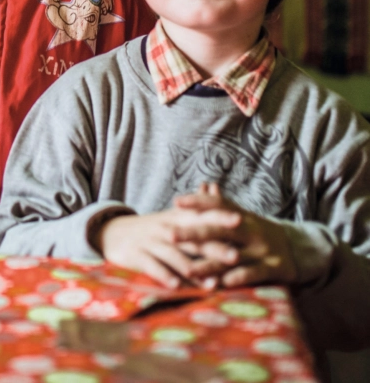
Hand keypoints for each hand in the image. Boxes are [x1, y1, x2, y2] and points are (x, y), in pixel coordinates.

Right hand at [90, 207, 239, 288]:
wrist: (113, 234)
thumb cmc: (152, 229)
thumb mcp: (172, 215)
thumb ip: (196, 206)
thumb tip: (214, 186)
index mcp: (176, 219)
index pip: (200, 216)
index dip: (219, 217)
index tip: (240, 220)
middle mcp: (165, 229)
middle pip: (192, 238)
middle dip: (214, 247)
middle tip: (235, 257)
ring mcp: (150, 242)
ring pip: (174, 255)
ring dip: (194, 269)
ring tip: (212, 282)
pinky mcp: (136, 256)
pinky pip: (152, 266)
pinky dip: (164, 276)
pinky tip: (176, 286)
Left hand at [174, 183, 298, 286]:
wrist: (300, 248)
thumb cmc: (259, 232)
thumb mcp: (243, 217)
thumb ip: (222, 204)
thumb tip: (204, 184)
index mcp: (241, 215)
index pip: (216, 204)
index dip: (197, 202)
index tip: (176, 202)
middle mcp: (250, 229)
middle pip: (218, 229)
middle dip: (192, 233)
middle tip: (169, 235)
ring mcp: (262, 249)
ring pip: (231, 256)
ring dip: (208, 264)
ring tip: (187, 270)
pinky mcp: (273, 269)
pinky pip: (252, 274)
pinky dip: (236, 279)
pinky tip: (219, 285)